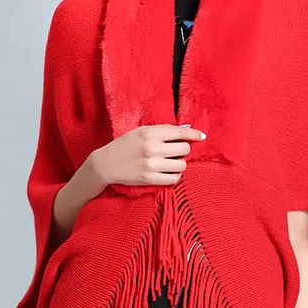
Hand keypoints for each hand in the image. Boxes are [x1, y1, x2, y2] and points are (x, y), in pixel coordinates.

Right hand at [90, 124, 205, 187]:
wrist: (106, 164)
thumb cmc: (125, 145)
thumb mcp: (141, 131)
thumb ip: (163, 129)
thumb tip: (186, 128)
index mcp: (149, 134)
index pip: (179, 132)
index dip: (193, 134)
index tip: (201, 136)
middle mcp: (151, 149)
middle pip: (184, 149)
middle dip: (183, 150)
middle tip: (176, 151)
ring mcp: (151, 165)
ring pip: (181, 165)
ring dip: (179, 164)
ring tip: (170, 162)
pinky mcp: (149, 179)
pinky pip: (174, 179)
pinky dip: (174, 175)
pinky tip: (167, 172)